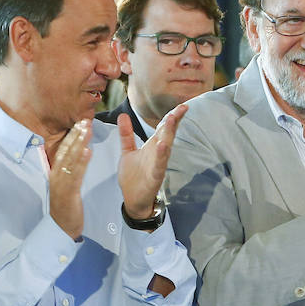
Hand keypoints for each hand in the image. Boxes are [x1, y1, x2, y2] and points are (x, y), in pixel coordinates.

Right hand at [49, 120, 92, 239]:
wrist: (62, 227)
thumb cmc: (67, 206)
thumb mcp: (66, 186)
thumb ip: (70, 171)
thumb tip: (77, 156)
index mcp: (56, 172)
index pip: (64, 150)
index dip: (72, 136)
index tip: (80, 122)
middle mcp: (56, 175)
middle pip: (66, 151)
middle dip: (75, 135)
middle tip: (85, 120)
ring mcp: (60, 183)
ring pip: (70, 159)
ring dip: (79, 143)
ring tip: (87, 130)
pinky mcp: (67, 192)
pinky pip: (75, 174)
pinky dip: (81, 162)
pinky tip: (88, 151)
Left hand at [118, 104, 187, 219]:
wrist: (133, 199)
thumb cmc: (133, 176)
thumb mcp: (127, 151)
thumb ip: (126, 134)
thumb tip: (122, 115)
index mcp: (153, 146)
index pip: (164, 128)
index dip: (173, 116)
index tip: (182, 105)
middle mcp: (158, 153)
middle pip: (168, 134)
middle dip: (174, 121)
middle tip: (182, 108)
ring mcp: (158, 164)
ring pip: (166, 147)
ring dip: (169, 134)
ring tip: (172, 120)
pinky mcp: (155, 176)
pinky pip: (159, 164)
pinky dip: (162, 155)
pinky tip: (163, 145)